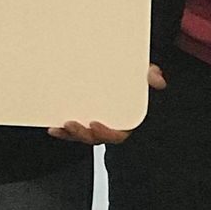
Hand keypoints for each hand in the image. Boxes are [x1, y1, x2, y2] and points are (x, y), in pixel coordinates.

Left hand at [48, 63, 164, 144]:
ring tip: (59, 126)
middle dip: (82, 134)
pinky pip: (73, 131)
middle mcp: (110, 125)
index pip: (118, 134)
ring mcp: (96, 124)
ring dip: (70, 134)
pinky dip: (63, 131)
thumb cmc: (132, 78)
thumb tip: (158, 79)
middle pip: (96, 137)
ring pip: (83, 136)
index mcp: (126, 120)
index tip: (94, 124)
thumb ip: (150, 76)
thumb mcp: (144, 75)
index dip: (106, 133)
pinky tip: (53, 127)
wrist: (121, 72)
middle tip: (71, 123)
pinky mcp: (84, 120)